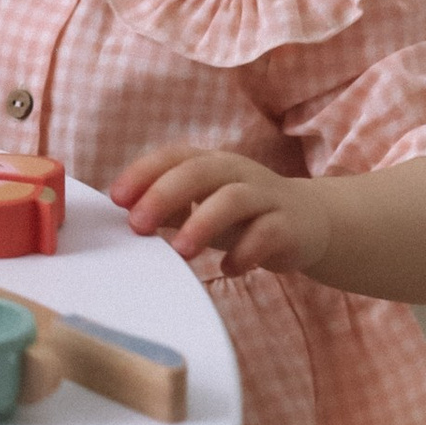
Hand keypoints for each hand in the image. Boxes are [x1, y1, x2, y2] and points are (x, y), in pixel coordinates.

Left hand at [110, 143, 330, 281]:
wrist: (310, 222)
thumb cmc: (242, 215)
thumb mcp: (202, 207)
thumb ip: (166, 210)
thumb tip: (122, 216)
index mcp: (212, 163)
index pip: (174, 156)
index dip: (144, 172)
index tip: (116, 198)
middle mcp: (238, 173)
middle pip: (200, 171)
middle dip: (165, 195)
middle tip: (137, 225)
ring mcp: (266, 197)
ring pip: (234, 199)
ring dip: (203, 223)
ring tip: (180, 251)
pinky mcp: (290, 226)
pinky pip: (267, 234)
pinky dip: (245, 252)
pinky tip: (228, 268)